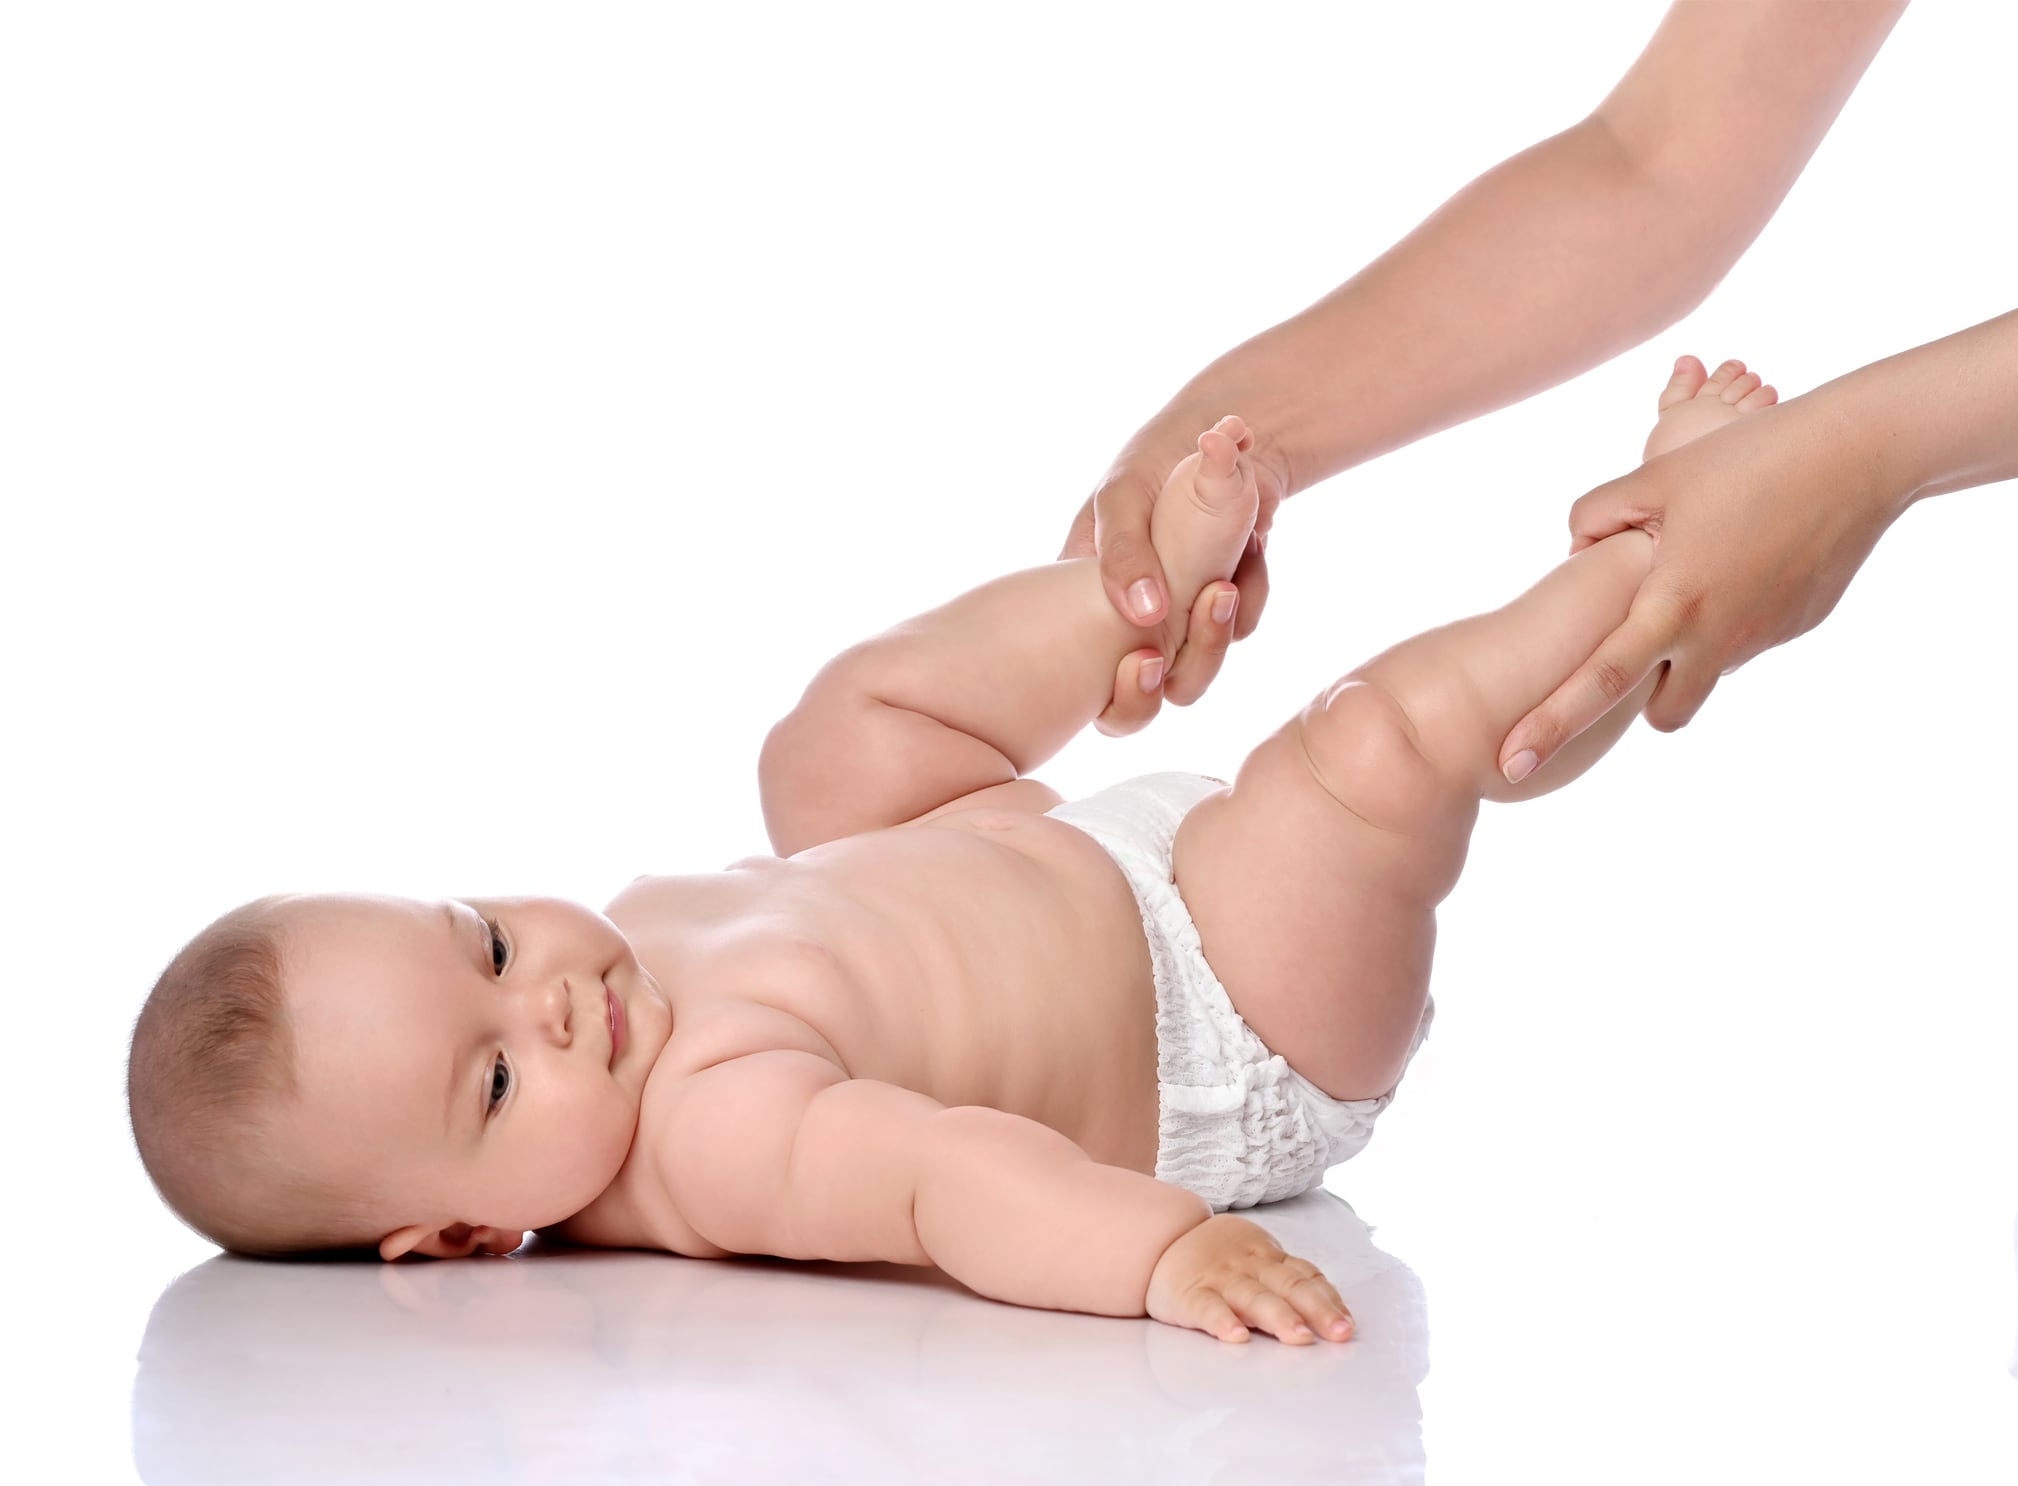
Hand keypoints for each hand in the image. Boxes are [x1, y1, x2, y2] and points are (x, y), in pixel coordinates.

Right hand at [1063, 412, 1289, 734]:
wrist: (1219, 439)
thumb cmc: (1149, 465)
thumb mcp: (1122, 496)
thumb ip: (1122, 550)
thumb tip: (1145, 611)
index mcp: (1081, 609)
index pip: (1089, 683)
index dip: (1121, 694)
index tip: (1144, 657)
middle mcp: (1126, 628)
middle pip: (1155, 692)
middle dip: (1192, 659)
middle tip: (1214, 598)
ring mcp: (1176, 624)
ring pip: (1200, 668)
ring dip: (1221, 630)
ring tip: (1228, 578)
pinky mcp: (1220, 611)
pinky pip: (1243, 625)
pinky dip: (1252, 589)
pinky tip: (1250, 545)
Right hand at [1145, 1213, 1353, 1344]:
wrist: (1160, 1239)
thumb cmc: (1218, 1257)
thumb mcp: (1256, 1257)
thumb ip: (1288, 1278)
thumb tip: (1333, 1312)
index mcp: (1268, 1257)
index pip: (1305, 1276)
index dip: (1329, 1300)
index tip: (1348, 1325)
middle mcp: (1249, 1266)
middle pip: (1288, 1286)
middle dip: (1317, 1310)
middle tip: (1338, 1333)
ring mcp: (1220, 1279)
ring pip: (1253, 1297)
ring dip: (1278, 1317)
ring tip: (1299, 1337)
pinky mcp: (1190, 1295)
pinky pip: (1208, 1308)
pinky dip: (1222, 1322)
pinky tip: (1237, 1337)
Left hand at [1497, 395, 1906, 782]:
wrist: (1856, 457)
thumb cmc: (1744, 458)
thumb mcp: (1654, 477)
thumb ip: (1595, 516)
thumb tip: (1574, 552)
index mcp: (1670, 604)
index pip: (1597, 681)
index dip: (1549, 727)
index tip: (1511, 765)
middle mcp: (1717, 636)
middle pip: (1665, 714)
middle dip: (1642, 702)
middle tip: (1638, 652)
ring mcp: (1761, 637)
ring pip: (1708, 671)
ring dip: (1691, 648)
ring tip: (1699, 575)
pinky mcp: (1794, 625)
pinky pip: (1746, 637)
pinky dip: (1731, 613)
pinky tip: (1744, 556)